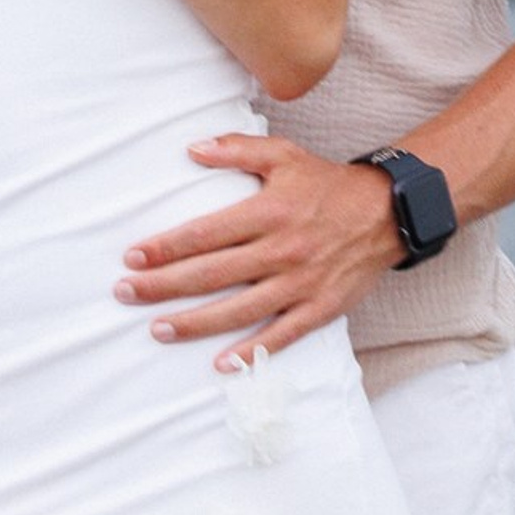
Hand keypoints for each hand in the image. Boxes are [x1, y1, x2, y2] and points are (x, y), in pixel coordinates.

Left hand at [113, 134, 400, 368]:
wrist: (387, 213)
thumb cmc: (326, 183)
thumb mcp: (283, 155)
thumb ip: (235, 149)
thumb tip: (191, 149)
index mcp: (268, 211)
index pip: (206, 233)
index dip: (166, 246)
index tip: (133, 257)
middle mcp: (281, 250)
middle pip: (212, 274)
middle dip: (164, 285)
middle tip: (126, 292)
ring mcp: (301, 283)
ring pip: (239, 311)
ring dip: (195, 323)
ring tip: (157, 329)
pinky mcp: (320, 309)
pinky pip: (281, 336)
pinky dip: (251, 352)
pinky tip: (219, 364)